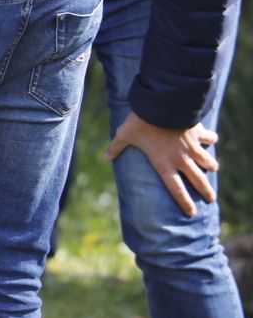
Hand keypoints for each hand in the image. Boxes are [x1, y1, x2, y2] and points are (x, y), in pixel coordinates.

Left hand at [103, 111, 218, 216]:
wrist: (161, 104)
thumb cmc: (140, 122)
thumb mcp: (124, 135)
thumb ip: (116, 147)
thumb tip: (104, 157)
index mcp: (163, 163)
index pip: (175, 189)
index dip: (184, 202)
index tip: (191, 213)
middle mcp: (181, 159)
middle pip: (197, 180)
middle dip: (206, 191)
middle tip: (211, 199)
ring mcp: (192, 147)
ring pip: (207, 161)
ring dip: (211, 165)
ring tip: (213, 168)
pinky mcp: (198, 133)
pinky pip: (209, 138)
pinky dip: (211, 139)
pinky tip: (212, 139)